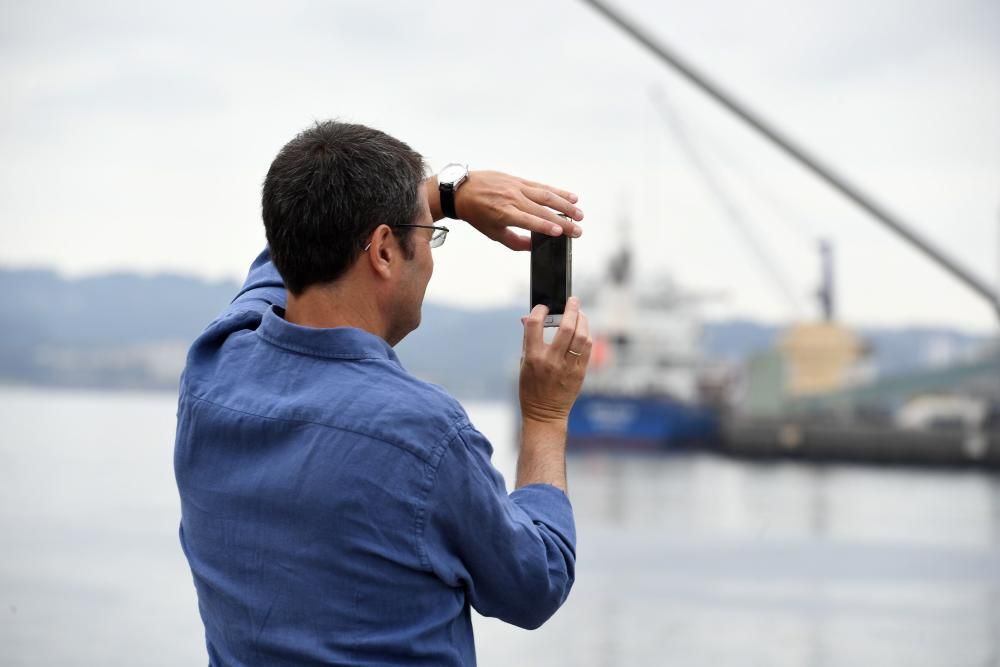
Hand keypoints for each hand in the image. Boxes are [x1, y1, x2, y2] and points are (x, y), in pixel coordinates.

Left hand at [427, 171, 583, 250]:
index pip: (529, 220)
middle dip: (563, 221)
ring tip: (579, 214)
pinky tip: (571, 197)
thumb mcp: (492, 233)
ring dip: (565, 205)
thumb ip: (515, 242)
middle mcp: (512, 198)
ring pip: (546, 195)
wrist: (461, 190)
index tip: (561, 233)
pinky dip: (557, 191)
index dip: (546, 226)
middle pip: (543, 210)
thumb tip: (534, 246)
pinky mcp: (518, 180)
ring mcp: (516, 187)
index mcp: (504, 213)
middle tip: (579, 230)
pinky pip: (541, 186)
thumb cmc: (476, 214)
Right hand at [519, 297, 591, 424]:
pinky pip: (587, 349)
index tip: (544, 307)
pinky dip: (586, 335)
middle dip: (571, 309)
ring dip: (582, 320)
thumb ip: (528, 339)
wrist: (544, 413)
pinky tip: (583, 331)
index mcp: (533, 357)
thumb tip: (527, 318)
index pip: (535, 324)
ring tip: (579, 314)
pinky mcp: (580, 373)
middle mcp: (551, 361)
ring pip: (581, 336)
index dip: (540, 310)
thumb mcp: (523, 363)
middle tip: (573, 300)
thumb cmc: (531, 388)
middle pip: (565, 327)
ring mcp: (568, 367)